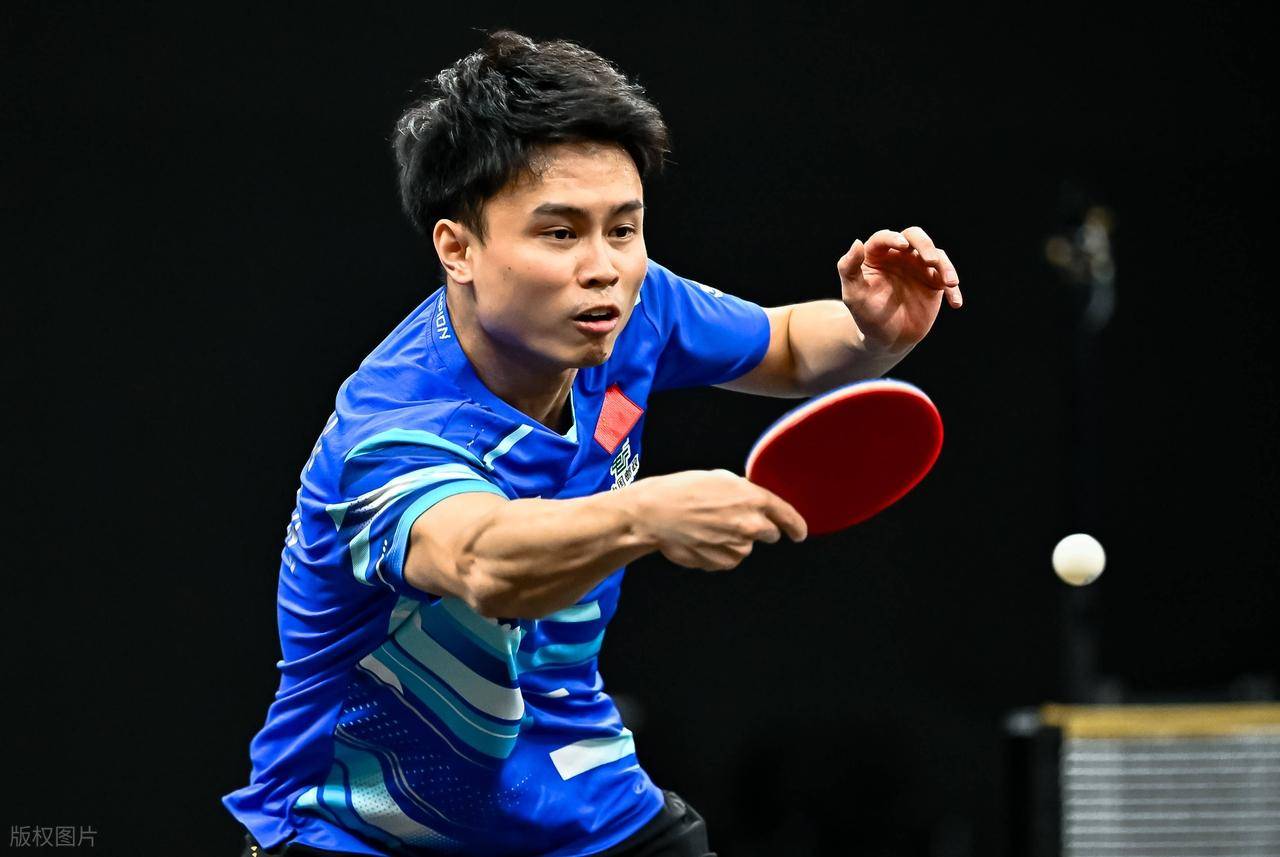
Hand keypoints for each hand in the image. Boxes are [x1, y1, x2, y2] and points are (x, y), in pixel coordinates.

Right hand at [628, 470, 806, 570]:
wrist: (655, 514)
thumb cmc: (683, 490)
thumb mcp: (719, 479)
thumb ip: (744, 491)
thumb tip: (756, 501)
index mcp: (754, 499)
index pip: (787, 516)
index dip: (796, 526)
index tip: (799, 534)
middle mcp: (751, 525)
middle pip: (770, 534)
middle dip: (759, 529)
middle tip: (732, 520)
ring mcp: (737, 546)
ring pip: (746, 546)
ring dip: (734, 539)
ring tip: (706, 526)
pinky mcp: (723, 562)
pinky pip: (729, 558)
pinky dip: (719, 551)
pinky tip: (701, 538)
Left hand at [836, 226, 961, 355]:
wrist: (885, 339)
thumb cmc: (866, 315)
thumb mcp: (853, 295)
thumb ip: (849, 269)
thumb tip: (856, 242)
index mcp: (877, 254)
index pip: (884, 238)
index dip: (893, 239)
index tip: (902, 245)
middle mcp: (900, 255)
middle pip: (915, 237)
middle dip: (925, 245)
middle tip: (931, 260)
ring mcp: (919, 267)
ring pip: (937, 256)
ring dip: (945, 267)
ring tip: (950, 283)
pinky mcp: (935, 283)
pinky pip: (947, 280)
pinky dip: (953, 290)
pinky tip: (955, 303)